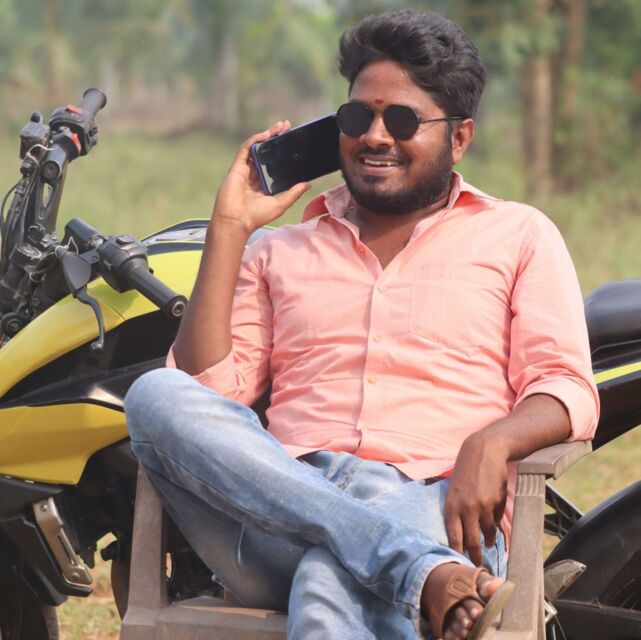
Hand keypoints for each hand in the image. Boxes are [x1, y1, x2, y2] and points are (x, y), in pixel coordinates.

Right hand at [212, 121, 310, 233]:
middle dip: (276, 138)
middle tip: (287, 127)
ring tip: (279, 126)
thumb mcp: (280, 203)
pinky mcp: (236, 168)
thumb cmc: (256, 216)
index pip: (274, 164)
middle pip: (266, 153)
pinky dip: (254, 140)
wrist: (236, 221)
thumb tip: (307, 184)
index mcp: (264, 185)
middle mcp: (254, 176)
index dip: (282, 152)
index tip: (292, 143)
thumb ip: (294, 193)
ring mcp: (245, 171)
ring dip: (266, 135)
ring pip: (256, 148)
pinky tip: (265, 134)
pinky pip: (245, 149)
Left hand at [444, 432, 508, 565]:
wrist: (484, 450)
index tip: (459, 562)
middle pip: (471, 540)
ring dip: (488, 540)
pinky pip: (496, 519)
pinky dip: (496, 525)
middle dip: (475, 555)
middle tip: (478, 564)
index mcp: (450, 505)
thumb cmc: (467, 470)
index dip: (457, 551)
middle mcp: (465, 508)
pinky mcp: (495, 503)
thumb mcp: (454, 488)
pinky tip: (495, 527)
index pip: (453, 536)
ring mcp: (481, 506)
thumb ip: (458, 509)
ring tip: (489, 544)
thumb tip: (464, 532)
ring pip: (486, 532)